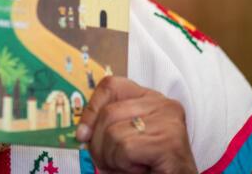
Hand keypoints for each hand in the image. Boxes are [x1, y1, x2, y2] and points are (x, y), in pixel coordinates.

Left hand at [75, 76, 196, 173]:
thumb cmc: (150, 166)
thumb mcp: (125, 139)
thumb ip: (106, 128)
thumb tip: (82, 132)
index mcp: (151, 99)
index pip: (111, 86)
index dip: (91, 109)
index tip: (83, 134)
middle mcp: (163, 104)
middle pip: (108, 112)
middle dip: (98, 144)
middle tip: (106, 163)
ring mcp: (168, 121)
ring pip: (113, 133)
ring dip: (111, 158)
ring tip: (127, 167)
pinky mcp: (169, 141)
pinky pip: (125, 148)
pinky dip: (123, 164)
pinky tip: (140, 169)